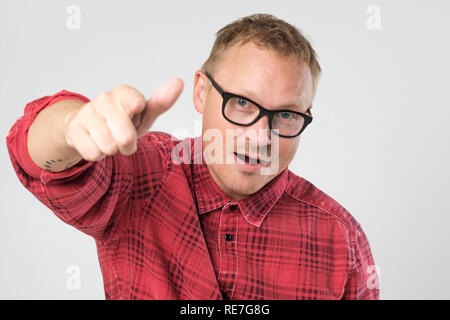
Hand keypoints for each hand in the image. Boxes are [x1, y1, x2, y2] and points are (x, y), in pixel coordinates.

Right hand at [64, 78, 183, 160]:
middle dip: (128, 145)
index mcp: (124, 93)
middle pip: (125, 136)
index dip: (135, 106)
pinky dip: (97, 154)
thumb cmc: (123, 121)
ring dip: (112, 150)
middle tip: (125, 139)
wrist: (89, 128)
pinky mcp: (74, 129)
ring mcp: (87, 113)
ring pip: (108, 147)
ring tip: (111, 140)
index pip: (133, 100)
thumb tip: (179, 82)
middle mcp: (104, 99)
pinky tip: (96, 143)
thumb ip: (161, 101)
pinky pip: (92, 153)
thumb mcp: (144, 114)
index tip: (136, 106)